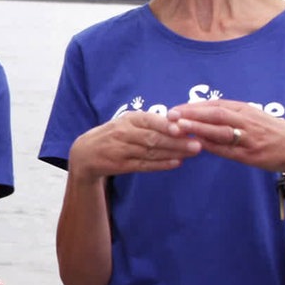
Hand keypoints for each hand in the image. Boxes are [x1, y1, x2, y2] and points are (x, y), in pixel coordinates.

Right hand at [69, 110, 200, 182]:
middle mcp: (124, 133)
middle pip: (153, 138)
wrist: (86, 152)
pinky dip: (161, 165)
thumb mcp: (128, 122)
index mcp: (128, 119)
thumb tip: (179, 121)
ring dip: (173, 153)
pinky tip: (176, 163)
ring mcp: (122, 150)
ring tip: (192, 152)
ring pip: (151, 152)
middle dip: (176, 141)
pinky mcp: (121, 165)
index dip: (166, 124)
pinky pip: (144, 165)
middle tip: (197, 143)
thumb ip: (150, 122)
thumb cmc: (115, 134)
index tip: (183, 127)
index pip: (149, 120)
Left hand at [166, 99, 284, 179]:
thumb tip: (199, 113)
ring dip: (198, 128)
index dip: (192, 107)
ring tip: (179, 128)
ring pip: (221, 131)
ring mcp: (249, 138)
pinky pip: (229, 150)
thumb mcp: (252, 117)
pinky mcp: (252, 155)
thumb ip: (229, 115)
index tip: (173, 109)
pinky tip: (197, 145)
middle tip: (170, 116)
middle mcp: (246, 121)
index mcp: (245, 109)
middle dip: (191, 114)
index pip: (214, 105)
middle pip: (215, 114)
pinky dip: (212, 147)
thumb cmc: (270, 132)